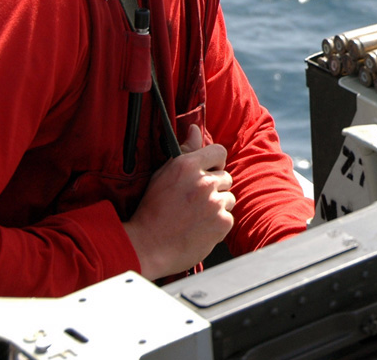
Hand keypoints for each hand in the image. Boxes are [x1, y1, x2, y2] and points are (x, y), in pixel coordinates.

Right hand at [122, 124, 234, 279]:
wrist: (147, 247)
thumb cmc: (152, 211)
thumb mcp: (163, 175)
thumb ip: (185, 151)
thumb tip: (195, 128)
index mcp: (188, 166)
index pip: (219, 151)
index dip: (215, 162)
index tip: (208, 172)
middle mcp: (204, 182)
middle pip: (225, 177)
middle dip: (214, 187)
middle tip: (195, 200)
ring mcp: (214, 203)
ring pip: (229, 198)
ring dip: (217, 205)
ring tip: (195, 216)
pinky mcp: (222, 223)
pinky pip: (228, 217)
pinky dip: (217, 223)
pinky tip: (200, 228)